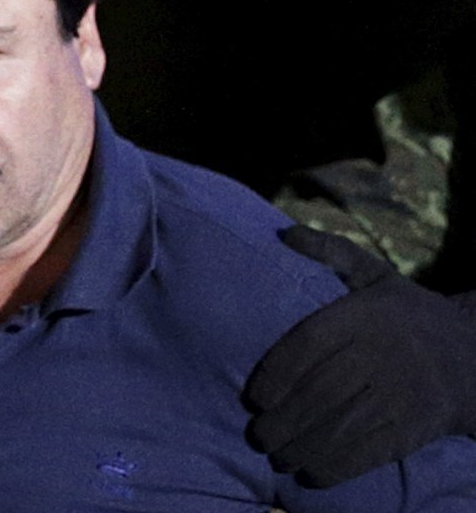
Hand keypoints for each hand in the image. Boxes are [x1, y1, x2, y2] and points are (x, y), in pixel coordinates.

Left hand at [244, 225, 475, 486]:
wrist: (475, 353)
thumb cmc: (408, 312)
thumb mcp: (374, 273)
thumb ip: (330, 251)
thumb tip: (285, 234)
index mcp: (365, 314)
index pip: (310, 343)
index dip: (277, 372)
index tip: (254, 397)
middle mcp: (382, 352)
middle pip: (321, 391)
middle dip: (283, 420)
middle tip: (257, 435)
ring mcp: (401, 392)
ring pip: (343, 425)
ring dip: (302, 446)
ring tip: (276, 456)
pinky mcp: (416, 426)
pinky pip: (371, 450)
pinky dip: (337, 466)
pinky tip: (311, 472)